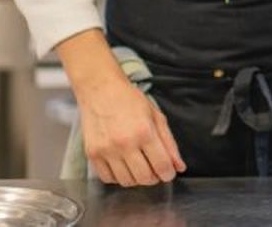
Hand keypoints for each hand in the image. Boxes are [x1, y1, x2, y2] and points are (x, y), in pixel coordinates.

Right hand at [56, 29, 185, 186]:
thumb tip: (179, 166)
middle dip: (154, 177)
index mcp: (144, 132)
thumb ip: (169, 143)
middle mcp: (124, 143)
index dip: (168, 174)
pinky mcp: (92, 154)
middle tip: (154, 169)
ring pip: (126, 181)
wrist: (101, 90)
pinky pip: (107, 178)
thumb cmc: (130, 100)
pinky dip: (118, 177)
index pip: (162, 166)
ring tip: (138, 165)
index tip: (168, 172)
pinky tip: (122, 165)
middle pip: (144, 178)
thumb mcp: (156, 116)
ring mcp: (106, 150)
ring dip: (136, 178)